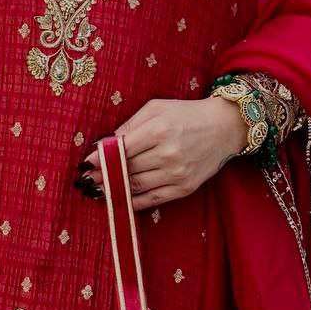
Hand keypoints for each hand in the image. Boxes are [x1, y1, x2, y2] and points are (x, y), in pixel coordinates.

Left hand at [74, 96, 248, 211]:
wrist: (223, 128)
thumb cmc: (186, 114)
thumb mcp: (157, 108)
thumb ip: (131, 124)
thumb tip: (107, 143)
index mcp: (159, 130)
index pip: (122, 149)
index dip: (101, 158)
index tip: (86, 163)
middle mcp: (168, 154)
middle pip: (127, 169)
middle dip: (104, 175)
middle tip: (87, 178)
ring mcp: (177, 174)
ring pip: (136, 186)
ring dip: (114, 189)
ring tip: (99, 188)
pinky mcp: (184, 188)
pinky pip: (152, 199)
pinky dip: (133, 201)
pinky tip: (120, 198)